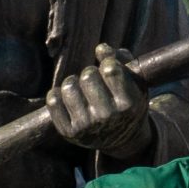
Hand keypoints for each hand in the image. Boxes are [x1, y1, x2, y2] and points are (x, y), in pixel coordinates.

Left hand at [46, 43, 152, 157]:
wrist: (122, 140)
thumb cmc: (129, 103)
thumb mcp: (135, 82)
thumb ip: (122, 60)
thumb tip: (100, 48)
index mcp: (128, 104)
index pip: (110, 69)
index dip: (107, 63)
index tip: (108, 68)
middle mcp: (108, 117)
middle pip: (87, 76)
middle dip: (90, 72)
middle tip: (94, 80)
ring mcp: (87, 126)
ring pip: (68, 87)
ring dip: (73, 82)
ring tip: (80, 88)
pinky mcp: (69, 132)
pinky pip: (53, 102)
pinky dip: (57, 94)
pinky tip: (67, 97)